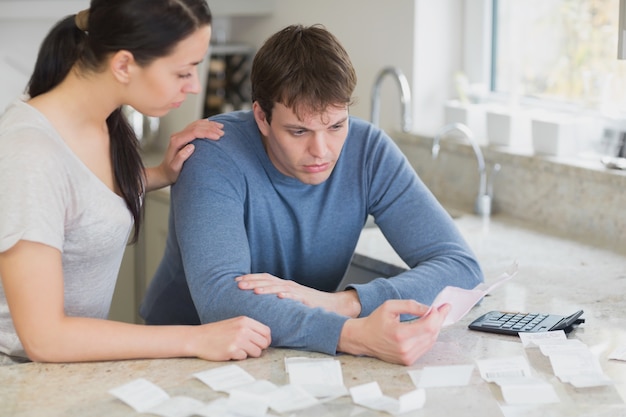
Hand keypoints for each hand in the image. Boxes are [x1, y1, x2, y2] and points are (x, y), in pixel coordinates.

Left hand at [146, 119, 223, 190]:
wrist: (164, 173)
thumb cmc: (171, 173)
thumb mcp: (175, 167)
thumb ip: (181, 157)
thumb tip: (191, 146)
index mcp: (176, 141)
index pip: (194, 132)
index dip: (207, 133)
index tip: (218, 137)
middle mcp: (178, 136)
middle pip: (196, 126)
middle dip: (210, 128)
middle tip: (222, 132)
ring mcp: (180, 135)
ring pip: (196, 124)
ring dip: (209, 125)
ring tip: (221, 127)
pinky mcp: (183, 137)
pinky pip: (194, 127)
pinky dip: (204, 124)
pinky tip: (211, 124)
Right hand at [191, 316, 270, 360]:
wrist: (198, 338)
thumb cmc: (216, 332)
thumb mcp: (234, 323)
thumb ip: (249, 328)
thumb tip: (265, 338)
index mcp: (245, 321)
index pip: (266, 331)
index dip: (266, 340)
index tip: (261, 344)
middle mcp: (243, 329)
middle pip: (264, 343)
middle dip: (259, 348)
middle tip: (249, 349)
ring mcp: (238, 340)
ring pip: (257, 352)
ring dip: (250, 354)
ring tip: (239, 350)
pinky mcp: (232, 350)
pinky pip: (245, 357)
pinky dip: (239, 357)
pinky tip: (230, 352)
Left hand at [236, 273, 360, 316]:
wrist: (330, 305)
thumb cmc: (307, 304)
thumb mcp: (289, 299)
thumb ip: (276, 299)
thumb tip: (258, 303)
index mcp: (282, 285)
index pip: (264, 278)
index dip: (250, 278)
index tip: (236, 281)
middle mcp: (288, 285)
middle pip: (268, 281)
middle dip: (252, 282)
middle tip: (238, 284)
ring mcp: (297, 291)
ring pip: (279, 287)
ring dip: (266, 288)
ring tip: (254, 290)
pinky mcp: (305, 299)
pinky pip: (296, 297)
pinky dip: (287, 296)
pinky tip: (280, 296)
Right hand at [337, 300, 449, 364]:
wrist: (364, 338)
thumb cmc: (375, 322)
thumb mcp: (390, 306)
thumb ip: (411, 305)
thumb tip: (429, 309)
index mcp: (400, 334)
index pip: (428, 326)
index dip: (436, 315)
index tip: (439, 306)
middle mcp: (405, 348)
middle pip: (432, 333)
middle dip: (439, 319)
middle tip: (442, 309)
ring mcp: (407, 357)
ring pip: (431, 341)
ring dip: (436, 328)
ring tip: (436, 316)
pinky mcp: (408, 360)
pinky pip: (425, 347)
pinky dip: (429, 336)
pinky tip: (428, 327)